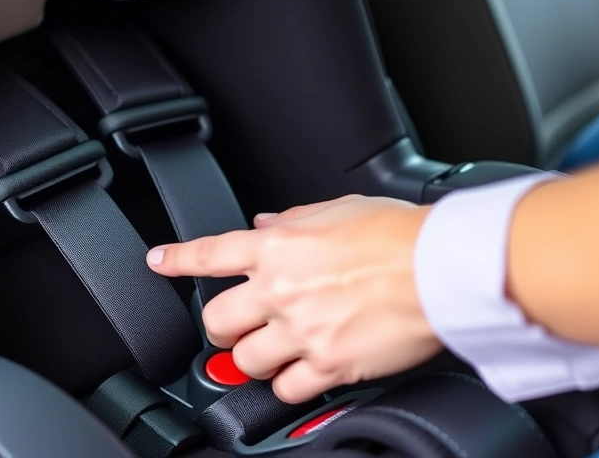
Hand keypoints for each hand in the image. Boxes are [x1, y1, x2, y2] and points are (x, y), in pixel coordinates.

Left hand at [147, 195, 441, 403]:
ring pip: (246, 361)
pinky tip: (301, 375)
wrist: (441, 268)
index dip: (176, 260)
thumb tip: (265, 221)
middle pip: (216, 321)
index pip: (209, 253)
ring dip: (254, 359)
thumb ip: (293, 219)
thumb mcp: (339, 208)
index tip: (158, 262)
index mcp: (278, 246)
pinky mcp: (328, 365)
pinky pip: (286, 389)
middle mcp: (280, 289)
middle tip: (235, 328)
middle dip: (220, 327)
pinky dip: (288, 385)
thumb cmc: (400, 233)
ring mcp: (301, 331)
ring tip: (274, 353)